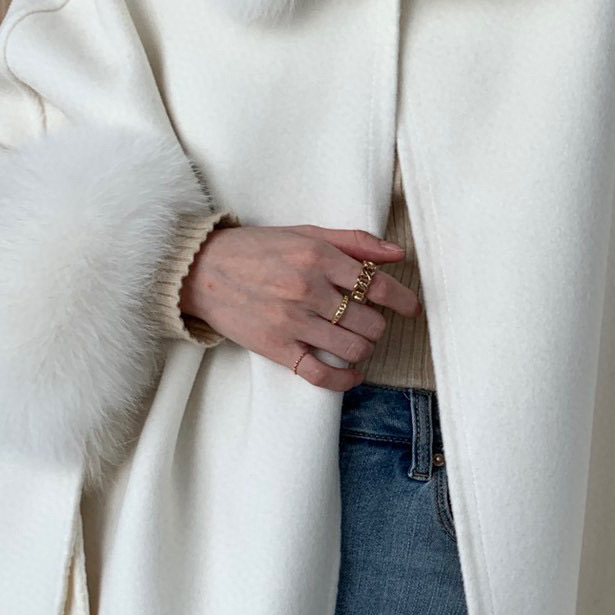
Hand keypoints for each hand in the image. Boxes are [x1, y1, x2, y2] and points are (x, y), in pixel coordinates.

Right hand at [179, 221, 421, 390]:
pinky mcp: (277, 348)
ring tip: (357, 342)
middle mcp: (307, 290)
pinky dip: (345, 380)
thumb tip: (397, 254)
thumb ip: (354, 242)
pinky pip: (322, 375)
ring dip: (365, 349)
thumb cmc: (258, 250)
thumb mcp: (306, 234)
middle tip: (370, 322)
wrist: (203, 271)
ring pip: (353, 349)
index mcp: (317, 257)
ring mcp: (292, 322)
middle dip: (378, 326)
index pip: (376, 285)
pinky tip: (353, 374)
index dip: (402, 299)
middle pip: (370, 322)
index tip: (411, 308)